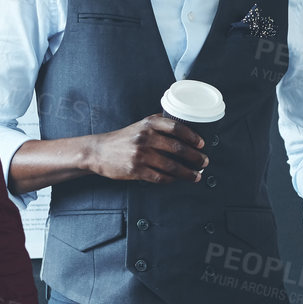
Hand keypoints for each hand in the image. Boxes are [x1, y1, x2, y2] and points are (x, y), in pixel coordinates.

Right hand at [86, 115, 206, 182]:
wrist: (99, 151)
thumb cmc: (123, 138)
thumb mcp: (140, 125)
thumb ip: (159, 124)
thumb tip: (185, 126)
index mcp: (149, 124)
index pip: (176, 127)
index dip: (192, 136)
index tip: (202, 144)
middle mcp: (145, 137)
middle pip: (178, 148)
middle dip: (195, 157)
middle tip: (204, 162)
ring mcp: (141, 154)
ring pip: (172, 166)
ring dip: (188, 172)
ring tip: (196, 175)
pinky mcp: (136, 170)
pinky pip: (160, 177)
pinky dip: (172, 179)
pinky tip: (177, 179)